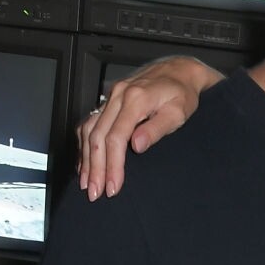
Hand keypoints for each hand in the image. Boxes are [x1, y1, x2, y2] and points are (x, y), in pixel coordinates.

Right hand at [77, 56, 219, 200]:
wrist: (177, 71)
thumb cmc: (181, 94)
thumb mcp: (178, 112)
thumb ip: (157, 129)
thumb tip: (137, 145)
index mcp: (135, 99)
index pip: (116, 138)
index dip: (112, 165)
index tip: (113, 187)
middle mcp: (118, 95)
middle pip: (97, 137)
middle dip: (95, 168)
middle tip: (95, 193)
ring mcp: (111, 96)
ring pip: (88, 130)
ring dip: (86, 159)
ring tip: (87, 183)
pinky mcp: (108, 100)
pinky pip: (89, 123)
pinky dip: (83, 145)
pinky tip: (84, 162)